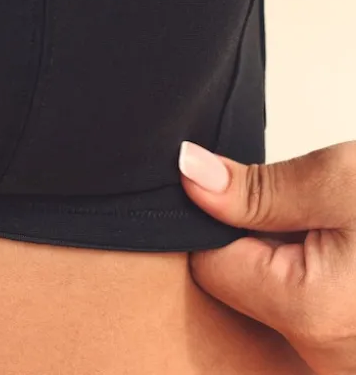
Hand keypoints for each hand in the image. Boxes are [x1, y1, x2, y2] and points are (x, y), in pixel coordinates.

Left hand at [179, 138, 355, 374]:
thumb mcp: (340, 181)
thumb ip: (258, 189)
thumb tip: (189, 174)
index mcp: (310, 315)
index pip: (211, 265)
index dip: (218, 220)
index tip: (240, 192)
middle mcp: (326, 361)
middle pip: (245, 292)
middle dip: (260, 245)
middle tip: (301, 213)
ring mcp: (343, 365)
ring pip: (280, 308)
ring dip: (291, 266)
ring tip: (331, 235)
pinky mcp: (354, 354)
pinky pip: (314, 323)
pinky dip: (316, 284)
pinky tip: (341, 254)